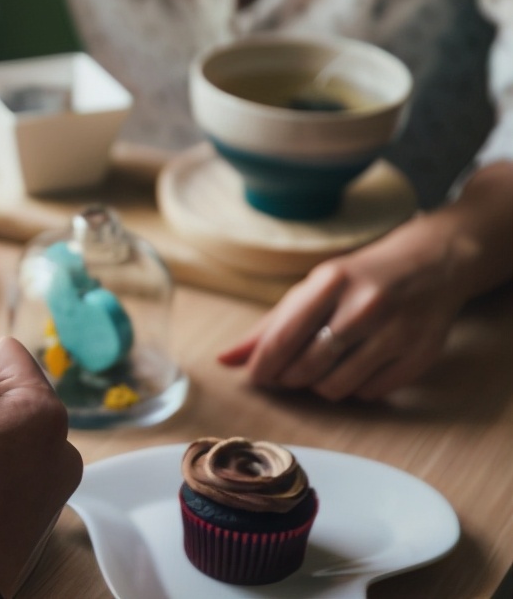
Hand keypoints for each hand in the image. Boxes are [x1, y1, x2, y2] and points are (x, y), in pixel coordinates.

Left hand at [218, 217, 468, 400]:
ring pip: (337, 386)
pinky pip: (370, 393)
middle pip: (308, 366)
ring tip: (322, 369)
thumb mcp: (314, 287)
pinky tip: (355, 369)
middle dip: (289, 378)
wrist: (433, 264)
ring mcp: (398, 331)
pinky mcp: (420, 355)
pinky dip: (354, 389)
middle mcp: (366, 305)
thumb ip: (270, 325)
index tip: (254, 378)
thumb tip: (224, 360)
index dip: (262, 365)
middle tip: (288, 373)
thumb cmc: (360, 278)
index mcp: (333, 281)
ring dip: (319, 386)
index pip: (284, 335)